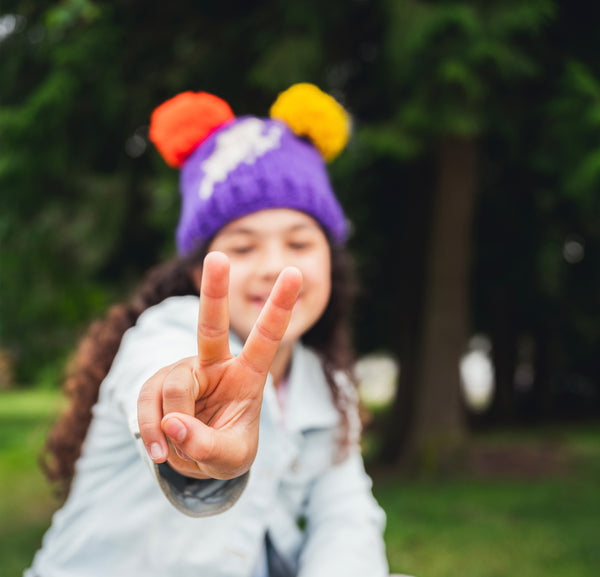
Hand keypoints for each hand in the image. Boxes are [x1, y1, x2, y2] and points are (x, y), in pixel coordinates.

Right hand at [137, 251, 301, 479]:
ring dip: (171, 423)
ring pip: (173, 385)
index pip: (266, 338)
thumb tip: (173, 425)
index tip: (294, 272)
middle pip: (211, 325)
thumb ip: (206, 445)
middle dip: (214, 291)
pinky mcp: (158, 382)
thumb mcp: (229, 458)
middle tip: (219, 256)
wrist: (197, 458)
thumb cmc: (226, 449)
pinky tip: (156, 449)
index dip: (279, 307)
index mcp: (247, 375)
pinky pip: (147, 400)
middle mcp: (215, 364)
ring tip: (172, 451)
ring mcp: (184, 370)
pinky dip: (149, 429)